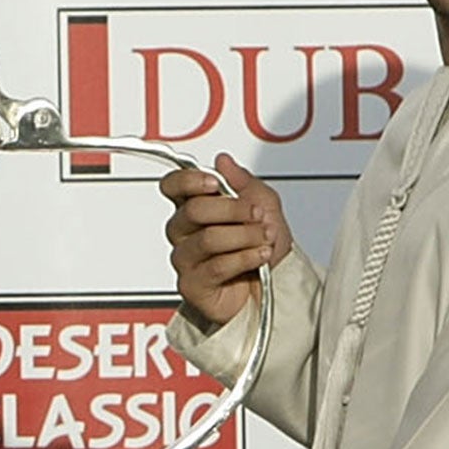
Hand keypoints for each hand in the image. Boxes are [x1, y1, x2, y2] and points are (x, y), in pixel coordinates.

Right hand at [160, 153, 291, 327]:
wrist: (276, 287)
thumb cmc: (265, 247)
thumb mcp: (265, 205)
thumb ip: (243, 182)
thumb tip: (222, 160)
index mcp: (195, 207)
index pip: (173, 186)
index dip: (189, 180)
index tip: (216, 184)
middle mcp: (184, 232)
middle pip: (194, 210)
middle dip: (234, 210)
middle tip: (257, 215)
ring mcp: (186, 259)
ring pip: (208, 238)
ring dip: (245, 236)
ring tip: (264, 239)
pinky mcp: (192, 285)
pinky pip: (215, 266)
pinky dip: (245, 258)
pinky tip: (260, 256)